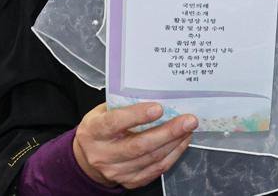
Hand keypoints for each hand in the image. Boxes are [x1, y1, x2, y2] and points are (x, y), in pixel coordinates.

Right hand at [72, 103, 196, 187]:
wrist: (89, 158)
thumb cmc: (100, 128)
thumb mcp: (103, 111)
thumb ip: (123, 105)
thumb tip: (155, 95)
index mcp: (93, 131)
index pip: (115, 123)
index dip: (137, 116)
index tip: (159, 108)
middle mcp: (103, 154)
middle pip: (138, 145)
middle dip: (168, 132)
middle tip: (188, 120)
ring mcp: (116, 170)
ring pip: (151, 159)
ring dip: (174, 143)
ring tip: (188, 129)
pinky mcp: (129, 181)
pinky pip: (155, 170)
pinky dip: (172, 155)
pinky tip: (181, 142)